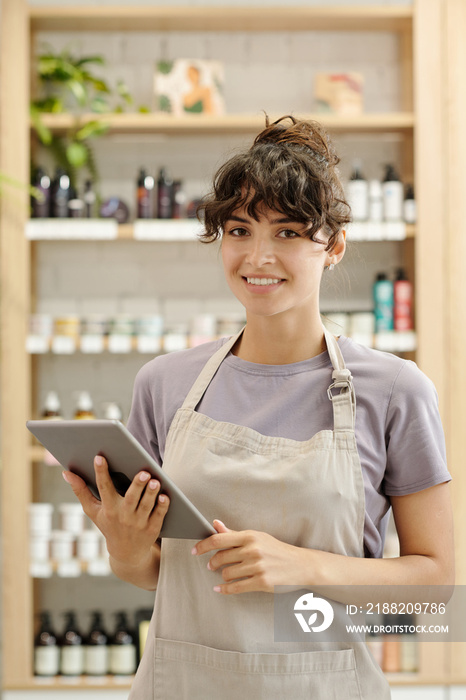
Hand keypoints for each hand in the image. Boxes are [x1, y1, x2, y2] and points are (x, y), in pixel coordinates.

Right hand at [62, 456, 169, 566]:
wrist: (126, 553)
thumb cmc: (109, 524)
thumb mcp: (93, 511)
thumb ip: (80, 491)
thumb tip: (66, 472)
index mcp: (108, 509)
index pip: (104, 488)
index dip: (100, 472)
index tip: (99, 457)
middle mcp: (123, 516)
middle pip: (131, 499)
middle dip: (137, 486)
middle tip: (143, 473)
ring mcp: (139, 523)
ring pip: (146, 506)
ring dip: (151, 494)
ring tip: (155, 480)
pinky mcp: (153, 528)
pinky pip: (159, 516)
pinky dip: (162, 507)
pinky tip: (166, 496)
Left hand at [192, 520, 310, 593]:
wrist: (300, 565)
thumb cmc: (276, 550)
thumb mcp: (257, 537)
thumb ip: (234, 534)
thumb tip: (215, 524)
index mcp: (250, 536)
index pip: (219, 539)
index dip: (203, 545)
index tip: (194, 550)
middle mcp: (253, 550)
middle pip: (220, 557)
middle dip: (213, 563)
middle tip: (211, 565)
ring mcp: (257, 567)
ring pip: (227, 573)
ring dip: (223, 575)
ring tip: (227, 573)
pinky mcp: (261, 583)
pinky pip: (235, 588)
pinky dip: (225, 589)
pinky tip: (219, 588)